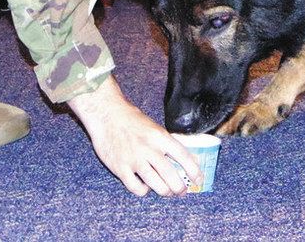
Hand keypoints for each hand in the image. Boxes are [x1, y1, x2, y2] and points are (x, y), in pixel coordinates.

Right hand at [67, 75, 200, 196]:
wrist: (105, 114)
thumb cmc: (130, 119)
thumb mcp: (153, 127)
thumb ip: (167, 143)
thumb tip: (185, 158)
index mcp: (160, 136)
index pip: (183, 157)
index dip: (194, 171)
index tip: (199, 179)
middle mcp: (149, 149)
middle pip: (171, 176)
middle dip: (180, 188)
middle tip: (181, 191)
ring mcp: (134, 160)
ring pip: (157, 185)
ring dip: (165, 192)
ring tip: (166, 191)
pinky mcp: (120, 168)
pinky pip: (137, 188)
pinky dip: (143, 191)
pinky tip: (144, 187)